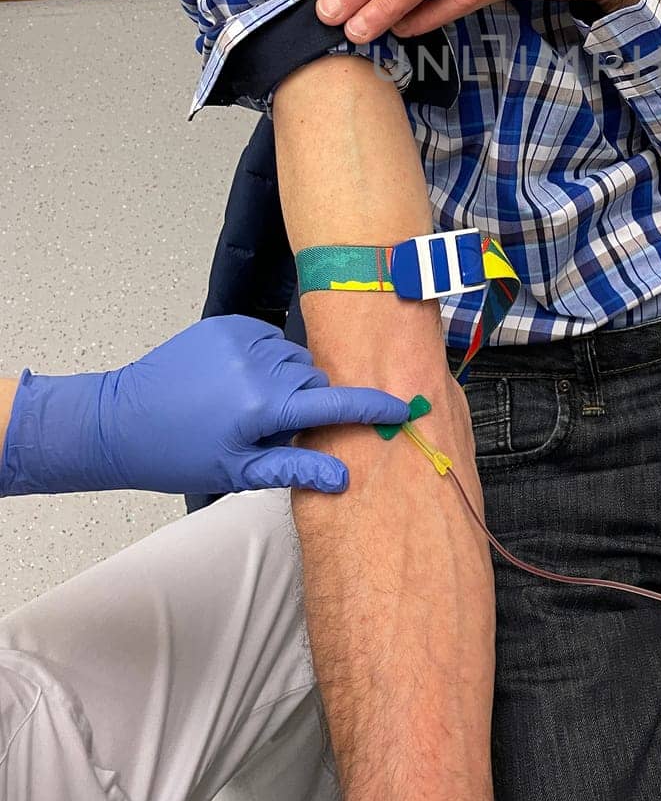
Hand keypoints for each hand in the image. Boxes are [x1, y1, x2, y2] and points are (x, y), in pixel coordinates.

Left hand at [0, 315, 413, 497]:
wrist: (120, 421)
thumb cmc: (179, 455)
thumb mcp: (238, 472)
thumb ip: (294, 469)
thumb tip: (344, 477)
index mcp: (263, 405)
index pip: (333, 403)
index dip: (370, 406)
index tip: (399, 406)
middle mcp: (258, 363)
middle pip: (313, 378)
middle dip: (309, 401)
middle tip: (278, 427)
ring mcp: (241, 337)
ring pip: (292, 357)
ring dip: (288, 379)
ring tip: (252, 404)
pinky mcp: (225, 323)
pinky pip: (267, 339)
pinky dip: (265, 359)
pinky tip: (238, 381)